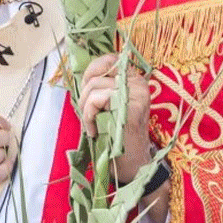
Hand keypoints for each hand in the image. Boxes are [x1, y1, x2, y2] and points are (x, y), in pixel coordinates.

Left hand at [79, 54, 152, 185]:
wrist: (131, 163)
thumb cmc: (114, 135)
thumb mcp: (106, 106)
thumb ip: (100, 87)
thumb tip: (84, 73)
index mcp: (134, 79)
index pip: (108, 59)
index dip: (91, 72)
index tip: (87, 93)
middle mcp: (138, 82)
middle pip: (96, 74)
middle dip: (84, 97)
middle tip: (89, 116)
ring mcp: (137, 92)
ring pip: (94, 86)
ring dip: (85, 109)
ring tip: (93, 125)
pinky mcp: (133, 105)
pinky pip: (97, 99)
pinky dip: (89, 116)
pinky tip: (96, 130)